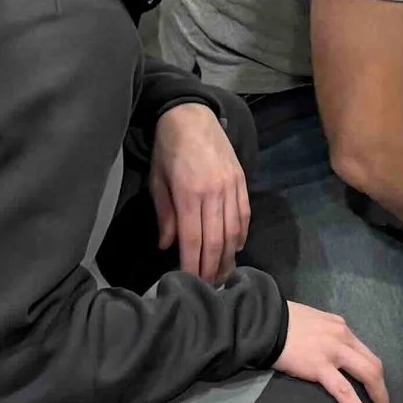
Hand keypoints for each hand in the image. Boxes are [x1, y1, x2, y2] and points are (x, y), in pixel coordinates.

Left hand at [149, 103, 249, 280]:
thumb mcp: (157, 181)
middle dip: (212, 267)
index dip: (193, 264)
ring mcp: (231, 186)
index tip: (190, 282)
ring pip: (234, 230)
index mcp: (189, 193)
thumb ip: (164, 214)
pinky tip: (236, 248)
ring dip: (229, 256)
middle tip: (209, 287)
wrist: (191, 115)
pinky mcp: (242, 180)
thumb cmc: (168, 149)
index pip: (193, 239)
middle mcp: (214, 192)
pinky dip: (241, 234)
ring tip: (223, 274)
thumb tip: (167, 245)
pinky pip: (245, 214)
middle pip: (216, 240)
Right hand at [274, 301, 389, 402]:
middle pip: (373, 365)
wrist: (264, 321)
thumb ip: (325, 334)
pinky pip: (344, 390)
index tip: (374, 388)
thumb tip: (327, 349)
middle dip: (382, 389)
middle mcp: (343, 337)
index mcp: (340, 327)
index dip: (373, 373)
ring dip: (378, 398)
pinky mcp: (319, 366)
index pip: (365, 352)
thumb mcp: (313, 321)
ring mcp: (333, 352)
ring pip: (368, 375)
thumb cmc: (283, 321)